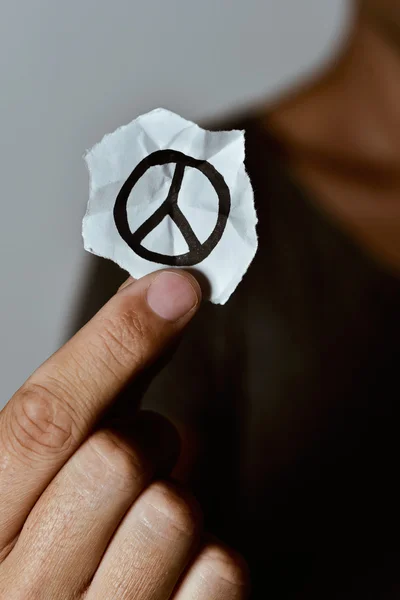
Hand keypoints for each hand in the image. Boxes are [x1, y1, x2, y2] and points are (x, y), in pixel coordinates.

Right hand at [0, 271, 247, 598]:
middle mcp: (22, 588)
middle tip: (138, 463)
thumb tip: (154, 298)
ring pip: (173, 511)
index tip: (174, 290)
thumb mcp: (46, 480)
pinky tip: (176, 573)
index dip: (114, 342)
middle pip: (117, 457)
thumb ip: (92, 394)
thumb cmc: (55, 556)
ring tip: (148, 526)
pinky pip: (219, 569)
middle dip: (146, 443)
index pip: (44, 420)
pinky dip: (211, 558)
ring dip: (175, 501)